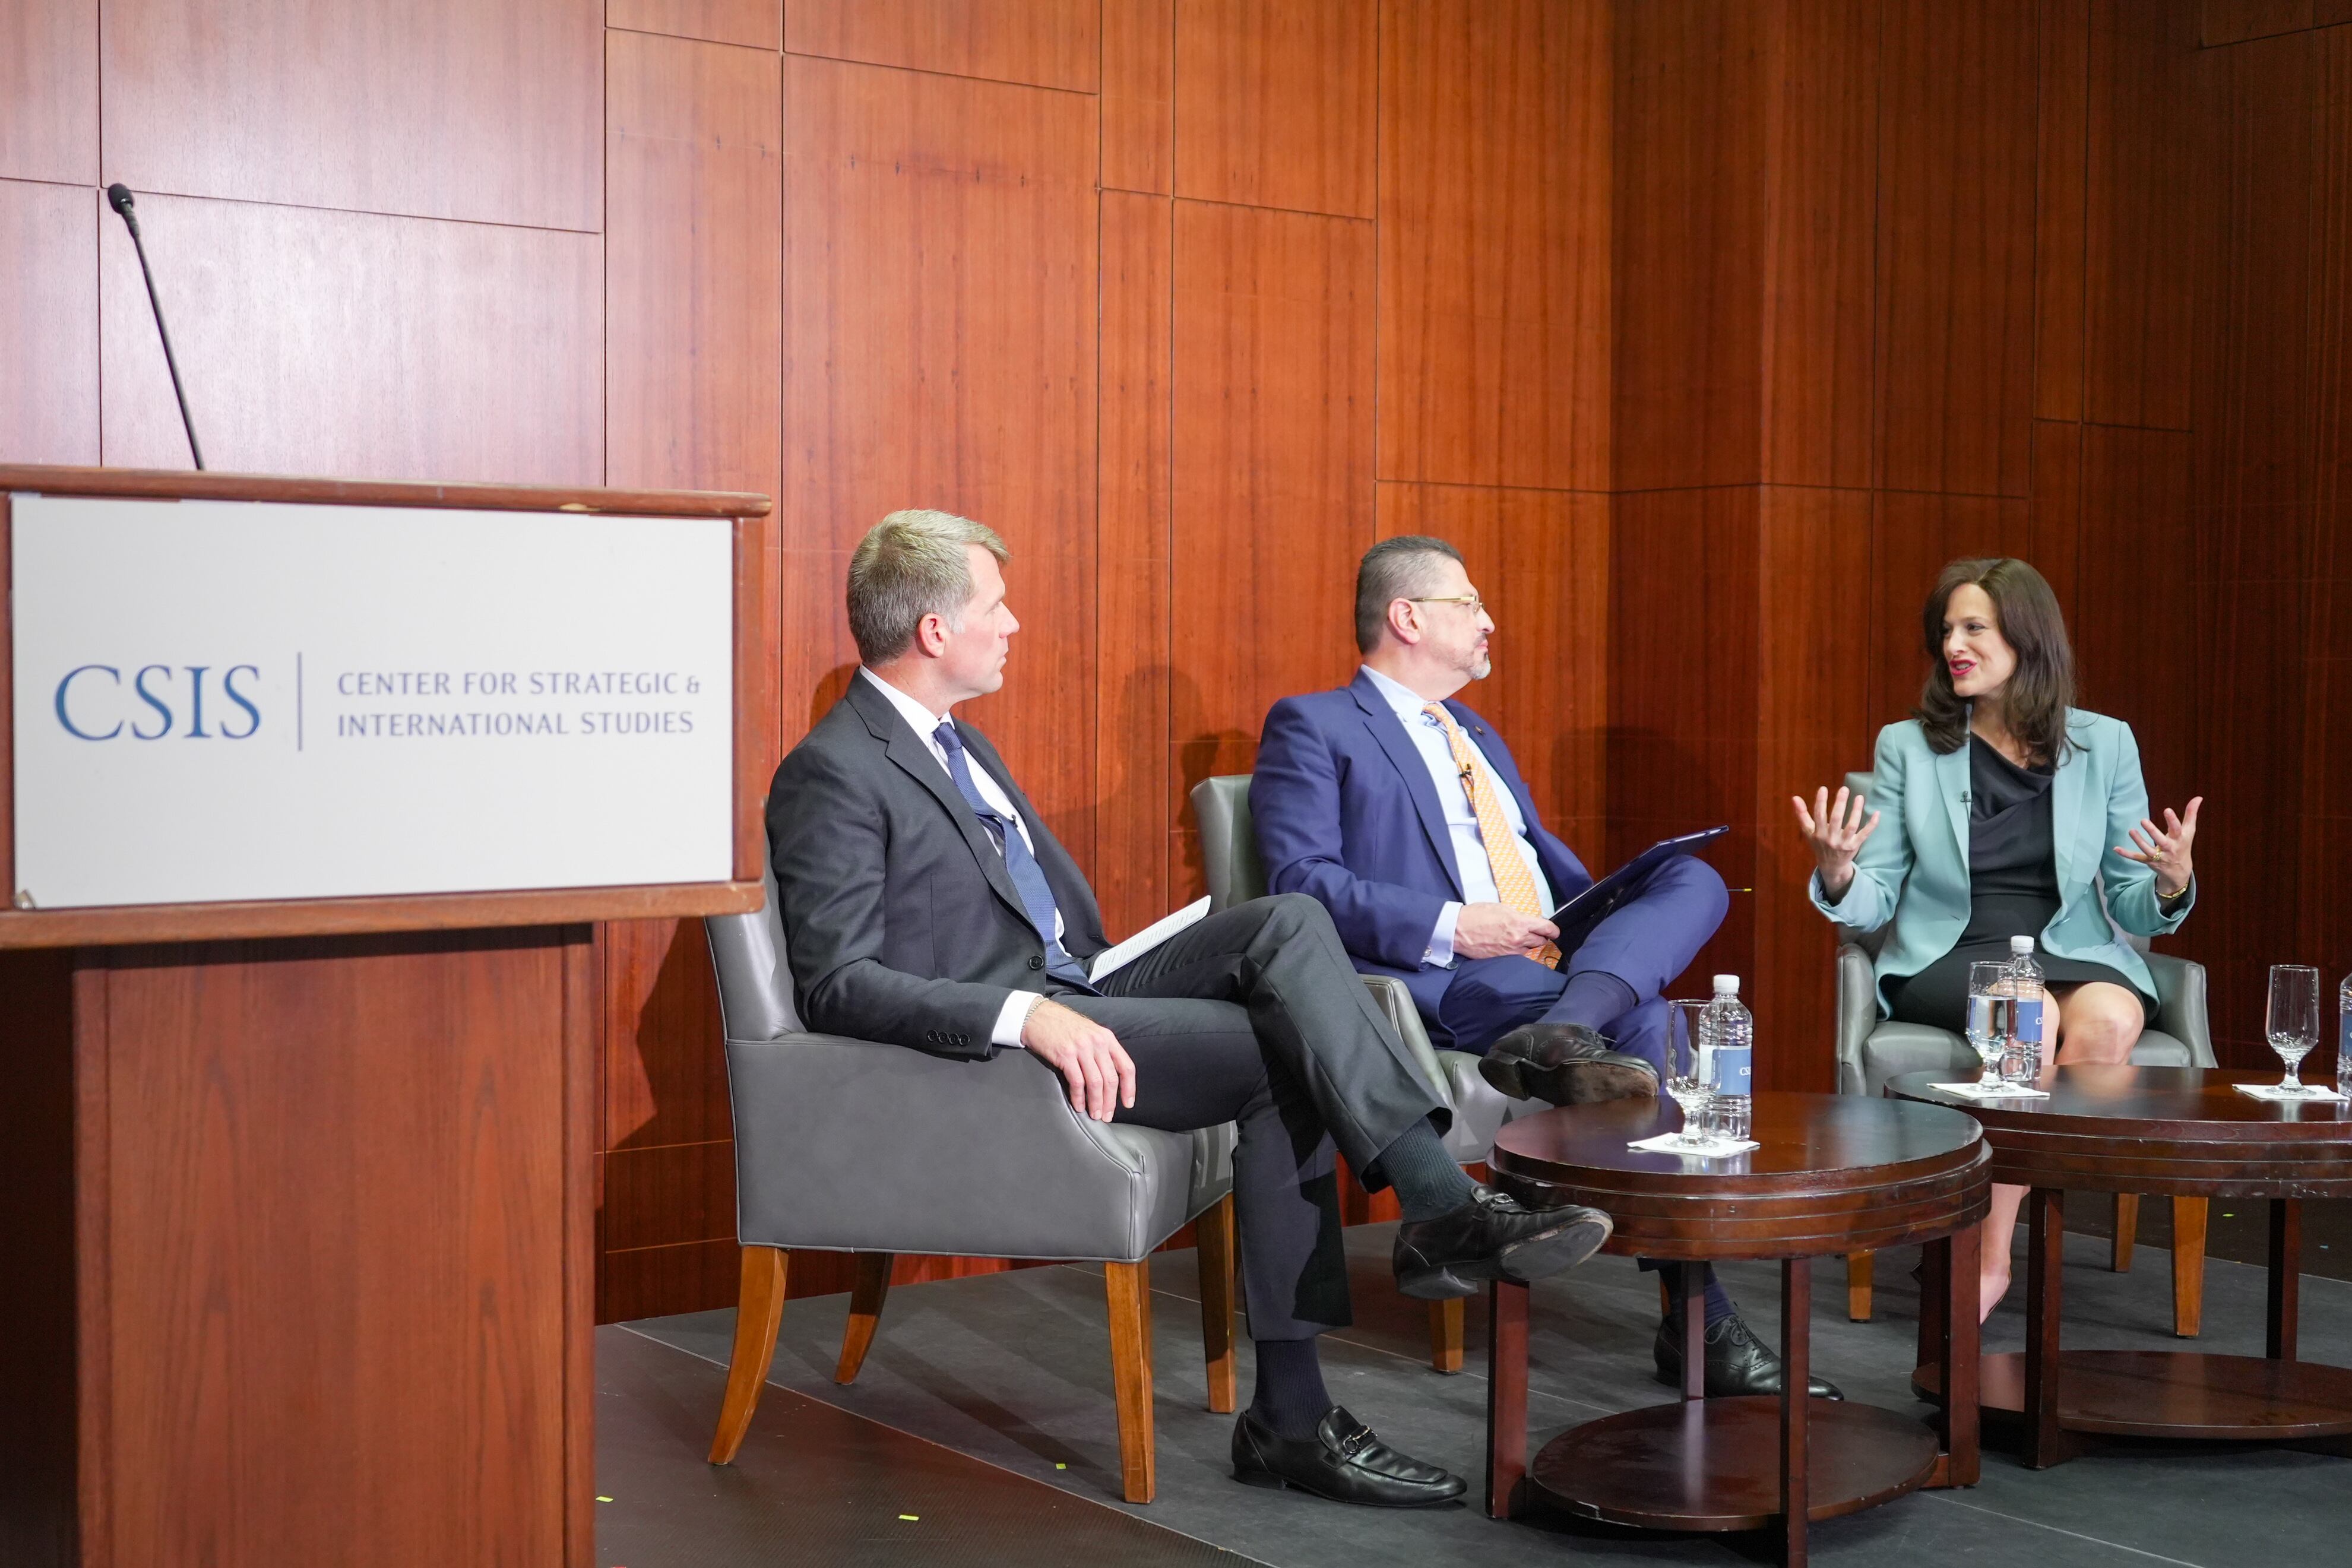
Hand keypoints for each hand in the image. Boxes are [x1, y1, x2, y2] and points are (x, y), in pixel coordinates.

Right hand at [1019, 997, 1135, 1121]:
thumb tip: (1109, 1078)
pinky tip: (1078, 1105)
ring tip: (1094, 1114)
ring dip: (1096, 1102)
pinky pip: (1077, 1082)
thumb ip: (1101, 1051)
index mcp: (1107, 1038)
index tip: (1128, 1103)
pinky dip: (1079, 1097)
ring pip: (1095, 1083)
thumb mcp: (1090, 1032)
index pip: (1126, 1066)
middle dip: (1110, 1101)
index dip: (1129, 1088)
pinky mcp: (1065, 1055)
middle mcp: (1097, 1043)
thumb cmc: (1064, 1026)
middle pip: (1111, 1078)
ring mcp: (1081, 1049)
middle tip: (1107, 1115)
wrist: (1039, 1015)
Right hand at [1452, 902, 1560, 961]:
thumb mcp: (1500, 908)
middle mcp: (1519, 939)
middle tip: (1534, 933)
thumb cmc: (1476, 915)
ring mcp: (1511, 951)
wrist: (1458, 930)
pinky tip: (1507, 944)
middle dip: (1540, 936)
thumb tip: (1526, 921)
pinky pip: (1516, 955)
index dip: (1554, 930)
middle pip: (1540, 941)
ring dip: (1526, 944)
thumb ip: (1517, 916)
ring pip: (1528, 949)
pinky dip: (1515, 950)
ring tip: (1516, 938)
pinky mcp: (1502, 959)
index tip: (1554, 931)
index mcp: (1520, 923)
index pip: (1547, 928)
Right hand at [1791, 786, 1879, 901]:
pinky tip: (1876, 813)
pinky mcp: (1855, 845)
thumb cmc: (1819, 845)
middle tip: (1844, 789)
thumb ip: (1802, 814)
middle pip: (1837, 819)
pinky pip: (1865, 834)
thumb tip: (1795, 797)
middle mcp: (1831, 839)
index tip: (1823, 788)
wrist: (1831, 866)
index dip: (1821, 802)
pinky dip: (1872, 824)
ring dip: (1856, 811)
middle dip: (1840, 804)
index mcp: (1819, 834)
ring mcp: (1844, 843)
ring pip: (1852, 825)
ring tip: (1859, 797)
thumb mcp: (1808, 832)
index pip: (1819, 816)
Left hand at [2118, 796, 2200, 897]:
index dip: (2172, 820)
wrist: (2179, 870)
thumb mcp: (2189, 831)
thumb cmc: (2183, 845)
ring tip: (2131, 831)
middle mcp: (2170, 849)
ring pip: (2148, 850)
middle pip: (2161, 841)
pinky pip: (2137, 858)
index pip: (2177, 829)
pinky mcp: (2149, 861)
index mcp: (2179, 839)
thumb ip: (2191, 814)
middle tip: (2143, 820)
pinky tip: (2116, 848)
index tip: (2166, 810)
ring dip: (2139, 841)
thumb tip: (2198, 797)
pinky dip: (2126, 854)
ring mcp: (2159, 856)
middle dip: (2153, 832)